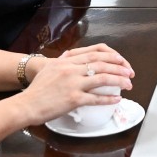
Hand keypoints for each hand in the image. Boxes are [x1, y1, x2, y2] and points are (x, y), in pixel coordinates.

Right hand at [17, 44, 133, 122]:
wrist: (27, 104)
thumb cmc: (37, 89)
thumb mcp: (50, 68)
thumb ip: (64, 62)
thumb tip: (73, 58)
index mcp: (66, 60)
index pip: (95, 52)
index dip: (112, 55)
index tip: (121, 60)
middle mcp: (71, 69)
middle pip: (102, 63)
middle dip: (120, 67)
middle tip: (129, 72)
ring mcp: (73, 84)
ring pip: (103, 79)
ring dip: (119, 81)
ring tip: (128, 84)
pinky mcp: (74, 99)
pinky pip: (96, 98)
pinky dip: (109, 99)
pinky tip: (117, 99)